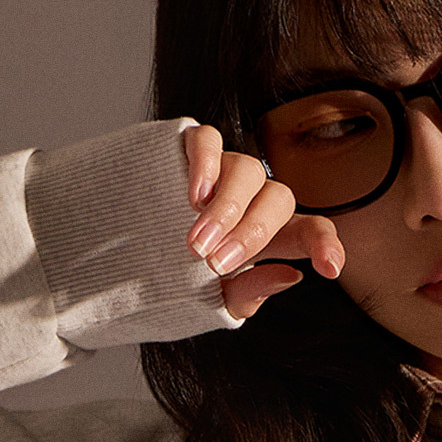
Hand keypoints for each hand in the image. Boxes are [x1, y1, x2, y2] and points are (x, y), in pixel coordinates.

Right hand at [180, 122, 344, 317]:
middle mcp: (251, 198)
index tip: (329, 269)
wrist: (111, 261)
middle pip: (279, 199)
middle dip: (252, 233)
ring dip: (226, 208)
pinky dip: (205, 165)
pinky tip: (194, 196)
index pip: (309, 230)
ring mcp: (222, 171)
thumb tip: (291, 276)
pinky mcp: (188, 149)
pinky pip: (208, 141)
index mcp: (267, 237)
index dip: (325, 244)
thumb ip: (248, 293)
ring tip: (196, 241)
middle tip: (215, 263)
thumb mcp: (208, 300)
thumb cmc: (167, 281)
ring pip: (247, 171)